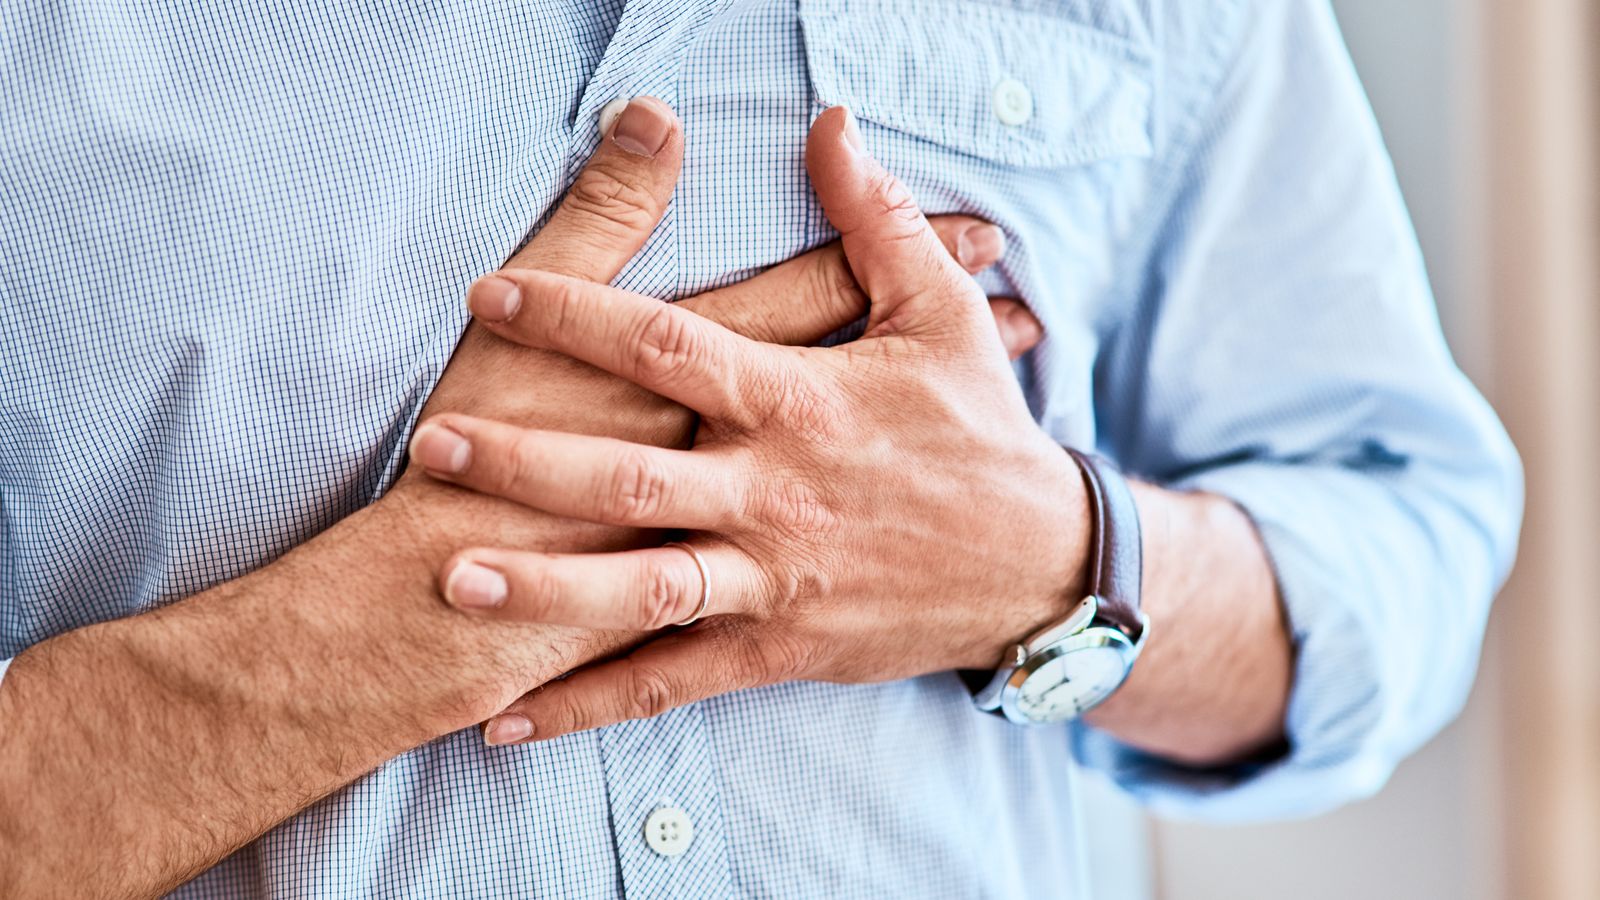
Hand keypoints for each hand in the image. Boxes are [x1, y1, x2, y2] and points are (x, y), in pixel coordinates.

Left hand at [413, 107, 1086, 742]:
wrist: (1039, 566)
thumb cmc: (980, 433)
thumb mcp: (943, 314)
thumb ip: (875, 220)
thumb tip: (832, 122)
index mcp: (801, 401)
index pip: (671, 347)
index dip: (577, 316)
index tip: (494, 293)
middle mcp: (776, 492)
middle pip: (634, 475)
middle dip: (528, 460)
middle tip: (435, 442)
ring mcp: (775, 577)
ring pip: (645, 589)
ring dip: (546, 588)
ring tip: (453, 580)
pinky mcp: (779, 647)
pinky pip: (673, 680)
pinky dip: (592, 703)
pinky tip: (510, 720)